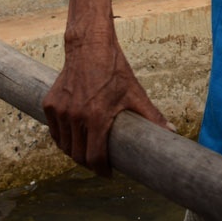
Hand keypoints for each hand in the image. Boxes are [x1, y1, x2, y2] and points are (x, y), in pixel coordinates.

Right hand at [43, 37, 170, 177]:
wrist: (89, 47)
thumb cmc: (114, 70)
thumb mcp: (135, 93)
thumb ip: (151, 116)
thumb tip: (172, 132)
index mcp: (96, 117)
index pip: (94, 157)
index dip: (101, 170)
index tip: (108, 173)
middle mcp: (75, 116)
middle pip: (77, 155)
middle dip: (89, 164)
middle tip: (99, 163)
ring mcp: (60, 111)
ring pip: (64, 146)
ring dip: (74, 153)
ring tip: (87, 153)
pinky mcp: (49, 104)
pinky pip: (54, 132)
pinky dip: (62, 139)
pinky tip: (73, 140)